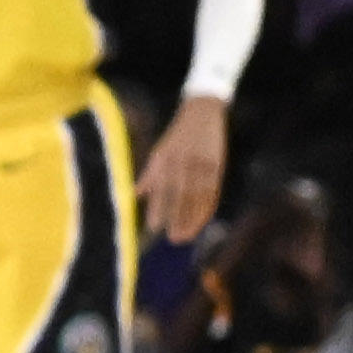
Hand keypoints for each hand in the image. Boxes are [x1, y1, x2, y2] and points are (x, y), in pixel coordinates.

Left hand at [137, 94, 228, 249]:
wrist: (202, 113)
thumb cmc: (177, 136)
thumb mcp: (159, 151)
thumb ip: (150, 174)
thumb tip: (135, 194)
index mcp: (165, 158)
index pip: (161, 188)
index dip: (157, 208)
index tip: (153, 227)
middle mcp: (182, 162)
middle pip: (180, 196)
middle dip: (177, 218)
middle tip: (174, 239)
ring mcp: (201, 164)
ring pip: (197, 197)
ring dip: (192, 218)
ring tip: (187, 235)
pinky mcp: (217, 165)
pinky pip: (213, 191)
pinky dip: (207, 207)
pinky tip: (202, 221)